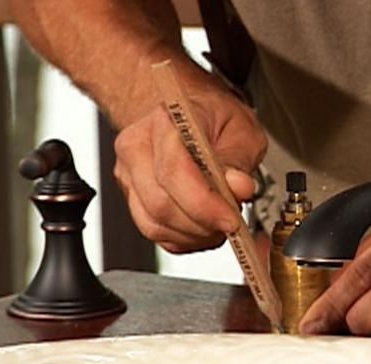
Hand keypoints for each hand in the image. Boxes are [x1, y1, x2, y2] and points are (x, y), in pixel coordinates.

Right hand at [114, 81, 266, 252]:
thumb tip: (239, 187)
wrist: (187, 117)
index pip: (174, 171)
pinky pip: (155, 233)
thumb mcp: (241, 128)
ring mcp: (129, 176)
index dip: (205, 204)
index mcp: (163, 122)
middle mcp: (137, 148)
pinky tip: (204, 228)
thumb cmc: (213, 119)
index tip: (231, 219)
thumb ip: (239, 159)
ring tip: (219, 224)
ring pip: (154, 224)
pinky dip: (184, 239)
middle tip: (231, 222)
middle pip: (160, 204)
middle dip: (202, 224)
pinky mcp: (132, 200)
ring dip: (194, 235)